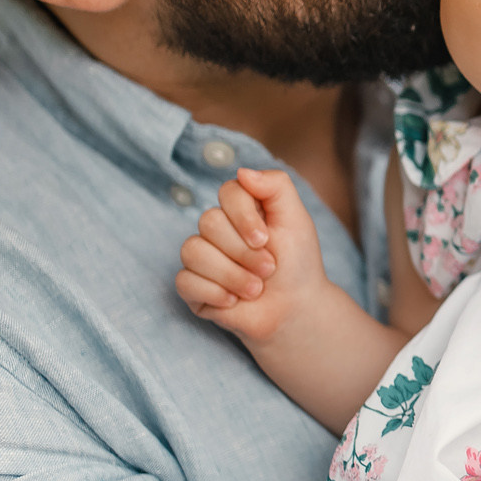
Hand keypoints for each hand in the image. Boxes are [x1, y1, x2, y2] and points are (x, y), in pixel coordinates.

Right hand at [175, 168, 332, 343]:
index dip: (244, 216)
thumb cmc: (296, 264)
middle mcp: (216, 228)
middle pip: (209, 222)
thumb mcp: (296, 220)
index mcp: (241, 208)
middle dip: (244, 252)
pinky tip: (234, 302)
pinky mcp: (191, 286)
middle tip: (268, 270)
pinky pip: (185, 280)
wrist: (294, 309)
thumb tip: (242, 171)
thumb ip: (276, 186)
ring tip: (255, 289)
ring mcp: (201, 256)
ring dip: (232, 275)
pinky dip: (215, 294)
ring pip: (193, 251)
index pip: (228, 192)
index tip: (266, 239)